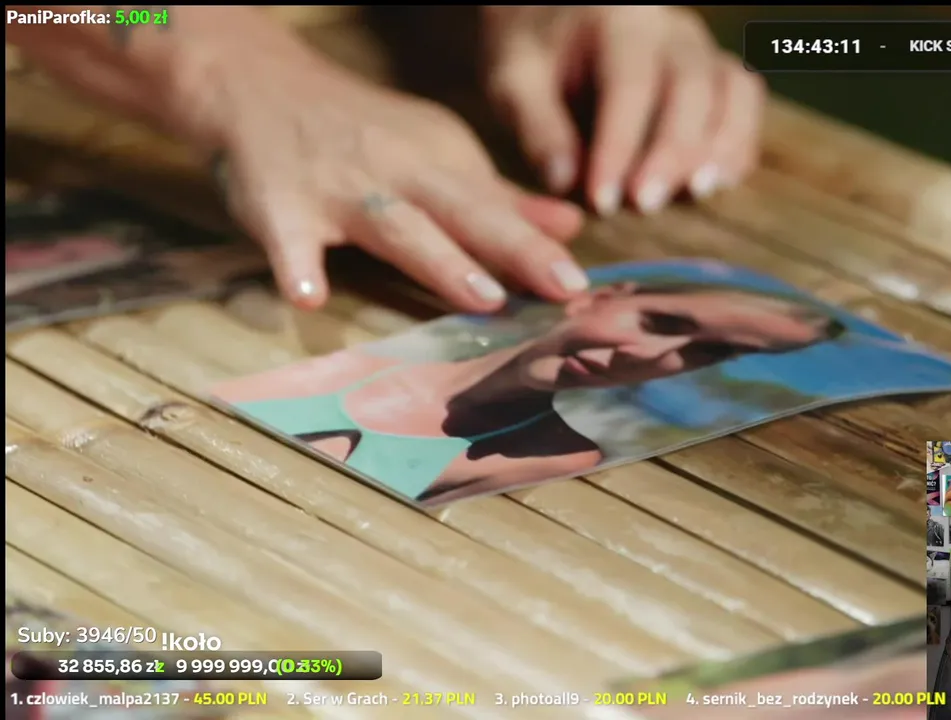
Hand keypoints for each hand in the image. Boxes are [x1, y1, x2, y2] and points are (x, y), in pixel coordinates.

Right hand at [191, 24, 588, 311]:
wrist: (259, 84)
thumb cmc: (363, 133)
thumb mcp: (437, 154)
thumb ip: (501, 199)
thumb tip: (572, 227)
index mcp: (442, 162)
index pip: (498, 210)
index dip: (541, 249)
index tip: (584, 289)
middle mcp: (400, 171)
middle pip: (465, 211)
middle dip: (516, 248)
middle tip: (563, 288)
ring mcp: (339, 187)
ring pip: (396, 225)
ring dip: (440, 260)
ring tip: (481, 297)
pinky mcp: (278, 203)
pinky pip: (287, 236)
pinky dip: (295, 264)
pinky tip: (307, 296)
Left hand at [480, 6, 765, 214]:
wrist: (560, 15)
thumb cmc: (535, 52)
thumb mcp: (513, 80)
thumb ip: (536, 127)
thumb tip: (565, 182)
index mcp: (618, 22)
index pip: (628, 85)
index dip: (619, 146)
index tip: (602, 200)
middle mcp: (671, 30)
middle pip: (691, 86)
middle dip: (672, 150)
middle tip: (646, 204)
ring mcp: (701, 49)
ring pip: (733, 90)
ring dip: (719, 146)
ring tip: (696, 192)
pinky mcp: (716, 73)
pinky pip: (745, 102)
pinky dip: (739, 143)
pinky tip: (717, 183)